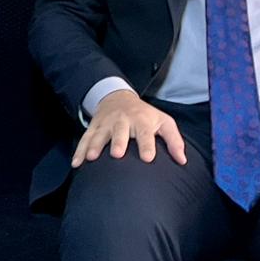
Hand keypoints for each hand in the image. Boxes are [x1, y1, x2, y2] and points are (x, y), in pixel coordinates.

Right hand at [71, 89, 187, 167]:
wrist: (119, 97)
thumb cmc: (145, 115)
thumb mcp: (164, 122)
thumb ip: (174, 140)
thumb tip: (183, 161)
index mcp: (142, 121)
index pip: (145, 133)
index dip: (146, 145)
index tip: (147, 158)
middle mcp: (123, 121)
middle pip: (120, 131)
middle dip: (118, 141)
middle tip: (116, 154)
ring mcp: (106, 124)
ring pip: (99, 134)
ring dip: (94, 145)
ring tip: (91, 158)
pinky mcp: (94, 127)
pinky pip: (84, 139)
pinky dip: (79, 150)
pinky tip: (76, 163)